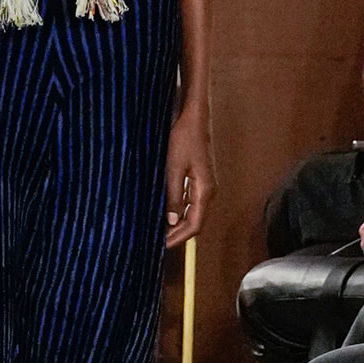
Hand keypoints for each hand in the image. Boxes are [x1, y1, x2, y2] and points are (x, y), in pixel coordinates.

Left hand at [165, 106, 214, 248]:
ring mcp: (204, 185)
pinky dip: (178, 211)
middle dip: (177, 234)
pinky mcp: (198, 179)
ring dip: (176, 223)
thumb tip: (172, 221)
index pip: (195, 225)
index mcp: (205, 190)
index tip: (161, 245)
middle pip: (195, 222)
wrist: (193, 117)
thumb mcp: (174, 167)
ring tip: (157, 230)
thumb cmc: (184, 138)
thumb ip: (173, 195)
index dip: (178, 238)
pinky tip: (164, 212)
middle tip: (156, 241)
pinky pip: (189, 202)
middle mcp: (208, 191)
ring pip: (192, 213)